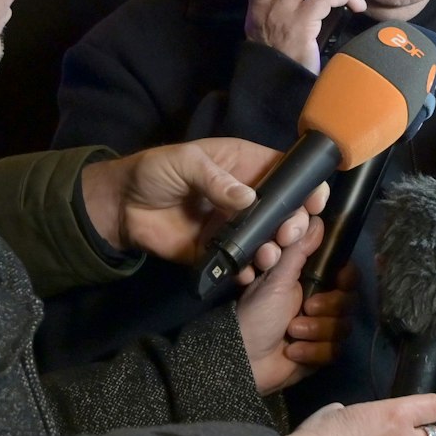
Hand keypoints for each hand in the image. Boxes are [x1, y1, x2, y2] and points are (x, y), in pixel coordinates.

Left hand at [81, 139, 326, 271]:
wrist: (121, 207)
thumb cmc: (155, 171)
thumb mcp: (185, 162)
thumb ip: (215, 179)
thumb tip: (248, 198)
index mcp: (245, 166)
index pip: (285, 172)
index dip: (304, 185)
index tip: (315, 201)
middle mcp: (246, 197)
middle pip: (284, 209)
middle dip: (294, 222)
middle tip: (288, 233)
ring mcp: (234, 226)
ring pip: (267, 239)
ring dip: (275, 249)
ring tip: (268, 255)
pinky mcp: (217, 251)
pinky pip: (240, 263)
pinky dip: (248, 271)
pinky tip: (248, 273)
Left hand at [239, 219, 357, 392]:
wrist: (244, 359)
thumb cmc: (257, 314)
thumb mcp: (276, 278)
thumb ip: (298, 249)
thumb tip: (316, 220)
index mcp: (310, 282)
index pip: (347, 275)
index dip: (347, 278)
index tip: (339, 280)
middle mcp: (319, 303)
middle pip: (349, 301)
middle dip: (328, 308)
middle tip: (305, 309)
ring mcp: (321, 329)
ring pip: (343, 327)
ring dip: (316, 330)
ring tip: (292, 332)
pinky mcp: (320, 353)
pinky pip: (334, 350)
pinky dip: (312, 351)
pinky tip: (292, 351)